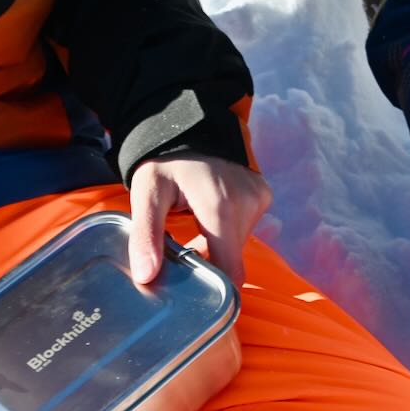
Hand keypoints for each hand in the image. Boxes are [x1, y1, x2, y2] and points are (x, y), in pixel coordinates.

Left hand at [128, 153, 271, 285]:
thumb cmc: (165, 159)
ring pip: (240, 245)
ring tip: (194, 227)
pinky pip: (247, 227)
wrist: (191, 122)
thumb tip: (146, 277)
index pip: (230, 272)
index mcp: (221, 209)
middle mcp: (249, 205)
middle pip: (233, 260)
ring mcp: (260, 198)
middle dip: (210, 263)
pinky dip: (228, 229)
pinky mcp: (263, 194)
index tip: (192, 288)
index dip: (214, 288)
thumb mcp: (146, 193)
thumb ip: (146, 236)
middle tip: (182, 250)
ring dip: (218, 245)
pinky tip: (210, 213)